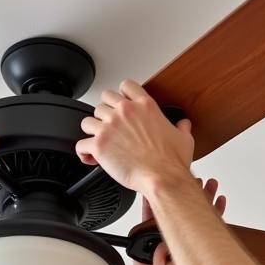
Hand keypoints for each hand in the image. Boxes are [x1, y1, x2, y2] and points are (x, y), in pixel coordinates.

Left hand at [76, 79, 194, 191]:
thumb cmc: (172, 162)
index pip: (126, 86)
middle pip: (103, 101)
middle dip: (105, 113)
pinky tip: (90, 158)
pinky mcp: (99, 145)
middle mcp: (125, 112)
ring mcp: (110, 127)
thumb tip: (184, 124)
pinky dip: (84, 152)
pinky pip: (81, 145)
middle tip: (109, 126)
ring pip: (88, 120)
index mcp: (144, 106)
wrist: (163, 178)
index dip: (121, 95)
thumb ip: (181, 127)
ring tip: (99, 142)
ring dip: (92, 131)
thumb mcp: (184, 139)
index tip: (120, 104)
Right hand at [132, 178, 226, 264]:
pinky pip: (147, 214)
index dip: (214, 209)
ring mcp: (163, 230)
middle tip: (209, 184)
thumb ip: (183, 257)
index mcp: (192, 240)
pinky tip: (151, 193)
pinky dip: (148, 203)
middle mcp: (179, 232)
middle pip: (191, 208)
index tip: (220, 198)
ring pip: (170, 206)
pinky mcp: (146, 230)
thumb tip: (172, 247)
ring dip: (176, 193)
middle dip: (201, 195)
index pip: (206, 221)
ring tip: (187, 182)